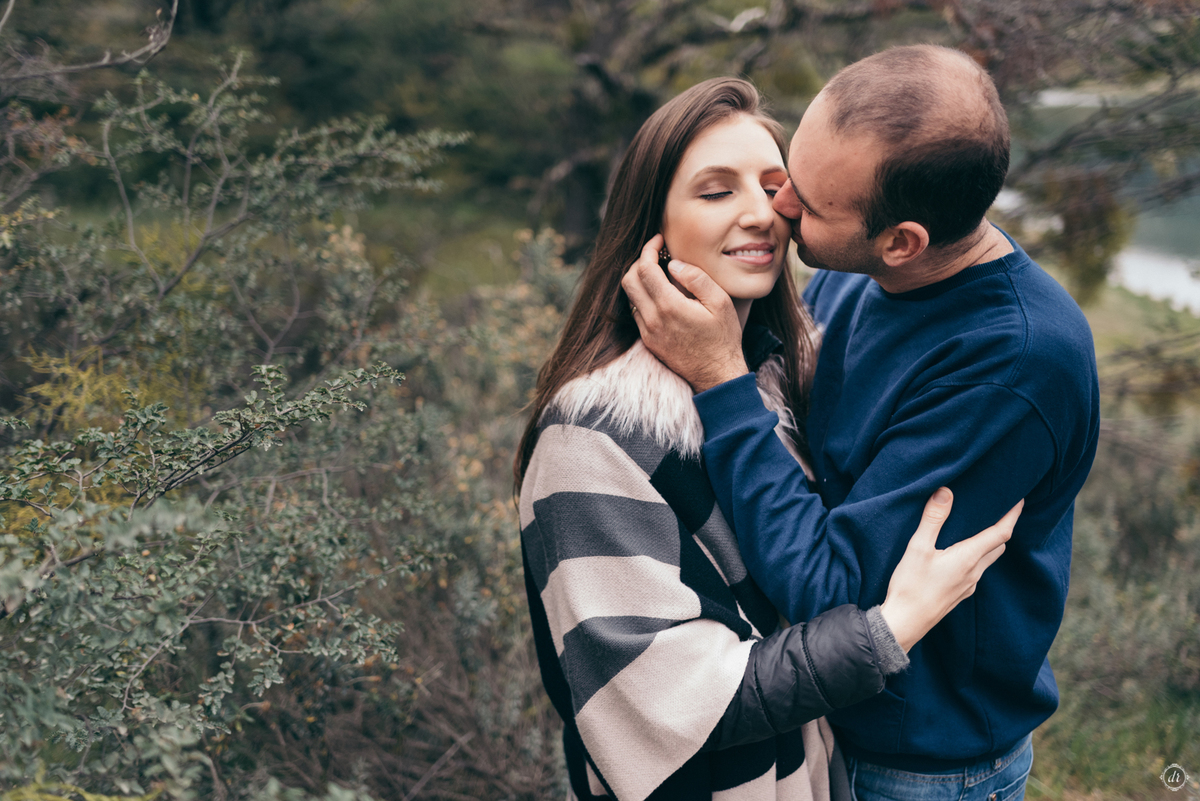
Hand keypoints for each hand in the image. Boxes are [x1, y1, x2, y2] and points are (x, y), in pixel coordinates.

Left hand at [621, 234, 748, 392]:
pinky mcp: (648, 341)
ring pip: (630, 297)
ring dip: (639, 280)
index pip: (644, 268)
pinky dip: (643, 297)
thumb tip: (673, 263)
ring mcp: (647, 332)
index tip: (659, 241)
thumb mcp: (720, 303)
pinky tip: (660, 294)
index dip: (648, 249)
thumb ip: (696, 278)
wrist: (717, 375)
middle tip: (656, 254)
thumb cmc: (723, 338)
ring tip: (658, 272)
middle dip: (639, 261)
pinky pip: (636, 312)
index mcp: (669, 306)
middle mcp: (652, 320)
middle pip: (629, 280)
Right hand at [879, 488, 1021, 651]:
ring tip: (980, 529)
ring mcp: (968, 586)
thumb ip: (933, 519)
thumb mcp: (917, 548)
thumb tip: (946, 492)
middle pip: (998, 546)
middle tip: (999, 511)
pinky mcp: (959, 594)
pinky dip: (976, 557)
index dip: (1012, 515)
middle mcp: (974, 573)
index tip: (1020, 500)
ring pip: (987, 560)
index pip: (1000, 533)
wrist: (904, 624)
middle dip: (1002, 528)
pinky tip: (960, 555)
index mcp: (968, 558)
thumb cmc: (910, 586)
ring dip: (989, 544)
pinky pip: (976, 571)